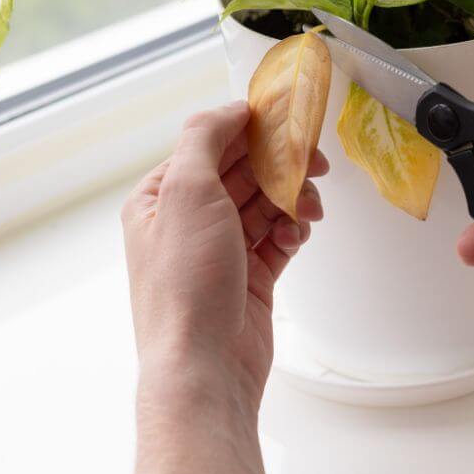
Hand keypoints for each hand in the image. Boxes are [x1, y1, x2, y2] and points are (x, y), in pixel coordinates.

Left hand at [121, 101, 326, 411]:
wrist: (206, 366)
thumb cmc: (186, 286)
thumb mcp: (186, 192)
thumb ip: (205, 138)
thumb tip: (230, 108)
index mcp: (159, 200)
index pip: (208, 145)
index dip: (249, 131)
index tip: (286, 121)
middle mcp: (186, 223)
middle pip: (242, 173)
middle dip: (279, 165)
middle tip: (314, 162)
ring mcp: (219, 252)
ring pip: (265, 205)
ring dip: (291, 199)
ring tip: (310, 207)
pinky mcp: (249, 278)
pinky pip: (277, 239)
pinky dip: (292, 231)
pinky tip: (298, 235)